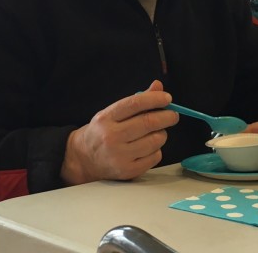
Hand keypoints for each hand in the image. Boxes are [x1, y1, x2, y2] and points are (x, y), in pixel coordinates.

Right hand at [60, 80, 177, 184]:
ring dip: (162, 133)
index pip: (135, 103)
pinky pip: (155, 157)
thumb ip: (137, 100)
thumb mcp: (113, 112)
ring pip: (155, 140)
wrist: (84, 158)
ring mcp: (119, 156)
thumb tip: (158, 87)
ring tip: (157, 131)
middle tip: (173, 114)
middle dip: (167, 116)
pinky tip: (149, 147)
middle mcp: (111, 137)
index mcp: (106, 118)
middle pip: (148, 122)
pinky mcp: (128, 171)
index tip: (167, 98)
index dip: (155, 99)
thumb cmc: (103, 131)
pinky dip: (157, 149)